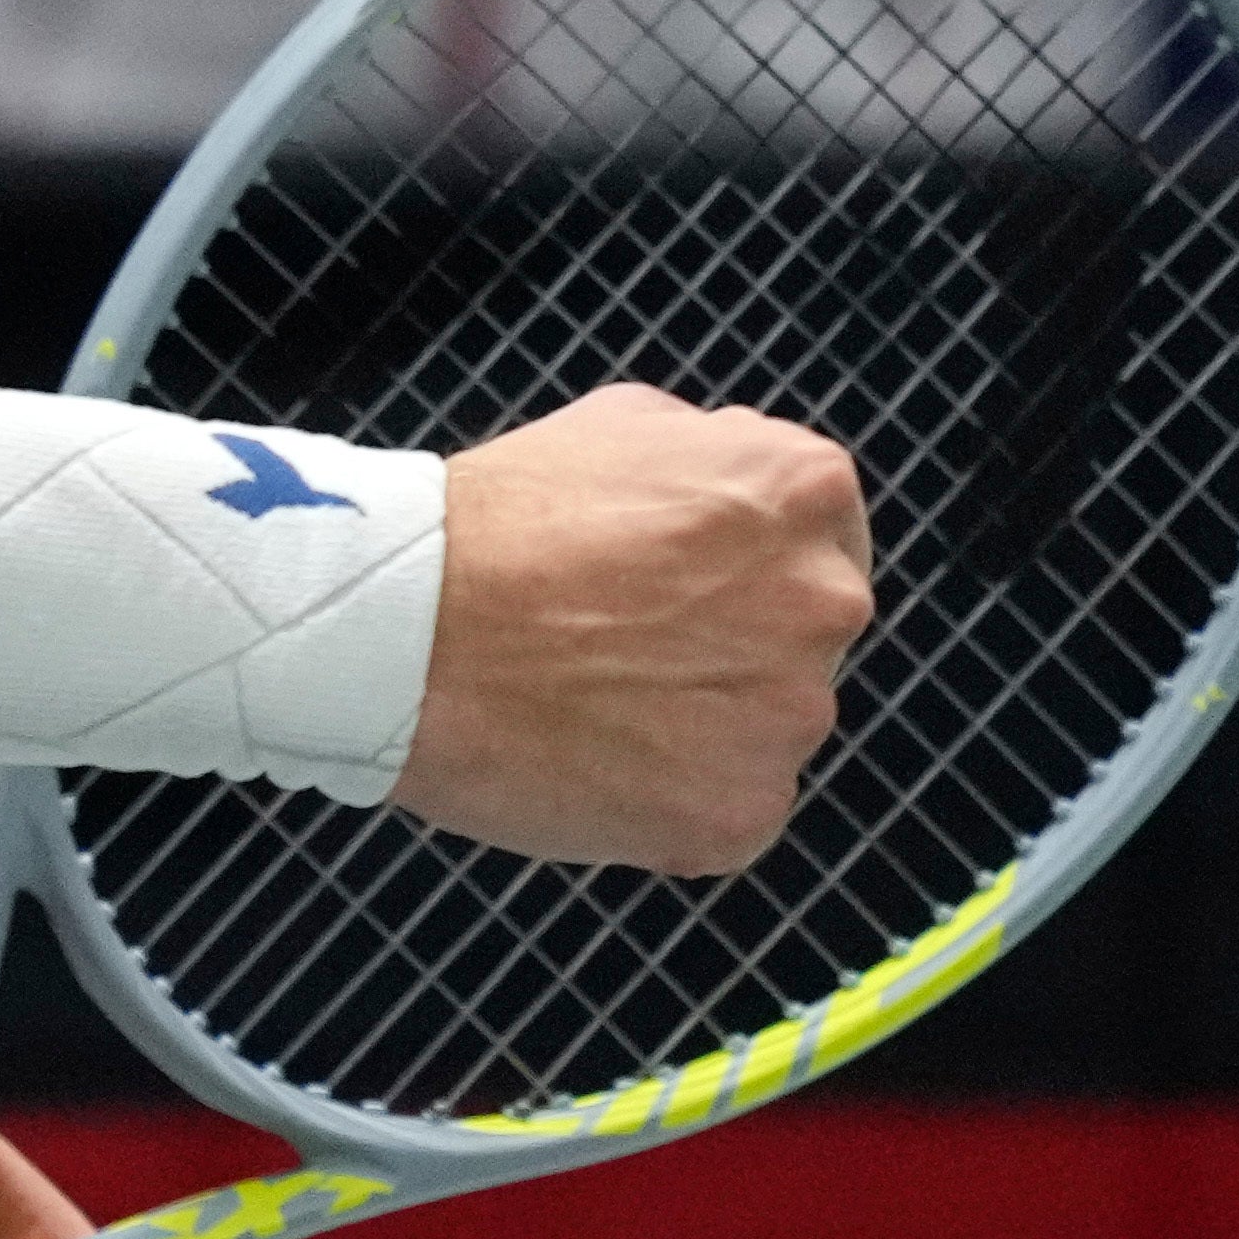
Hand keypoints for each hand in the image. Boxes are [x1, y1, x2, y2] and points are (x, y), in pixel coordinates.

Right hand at [393, 381, 870, 869]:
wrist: (411, 630)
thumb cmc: (500, 524)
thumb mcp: (630, 425)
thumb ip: (719, 461)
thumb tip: (748, 503)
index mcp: (808, 492)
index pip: (822, 540)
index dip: (747, 566)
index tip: (690, 589)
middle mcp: (826, 601)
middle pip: (801, 635)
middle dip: (735, 643)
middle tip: (630, 649)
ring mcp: (791, 716)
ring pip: (765, 726)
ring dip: (702, 723)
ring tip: (594, 703)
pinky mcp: (744, 813)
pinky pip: (727, 808)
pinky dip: (672, 798)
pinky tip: (595, 760)